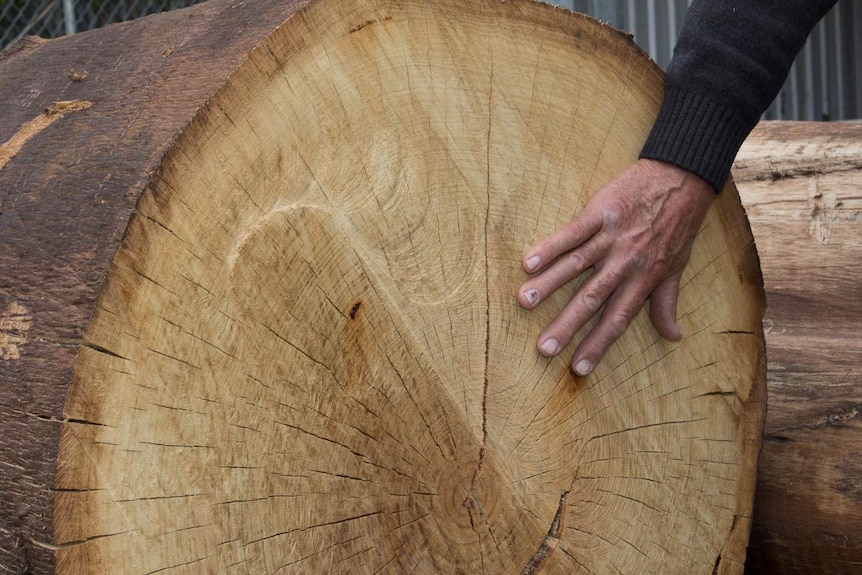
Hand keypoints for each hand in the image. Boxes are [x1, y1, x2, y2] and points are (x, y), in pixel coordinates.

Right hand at [517, 159, 714, 375]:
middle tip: (543, 348)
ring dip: (550, 285)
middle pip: (592, 298)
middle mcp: (625, 262)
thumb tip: (674, 337)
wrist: (682, 178)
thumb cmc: (678, 226)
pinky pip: (573, 232)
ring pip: (576, 265)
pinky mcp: (601, 211)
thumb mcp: (677, 268)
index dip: (598, 345)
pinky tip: (529, 262)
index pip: (617, 319)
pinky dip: (551, 247)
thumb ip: (666, 303)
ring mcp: (611, 236)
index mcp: (643, 279)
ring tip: (525, 303)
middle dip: (567, 325)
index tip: (578, 369)